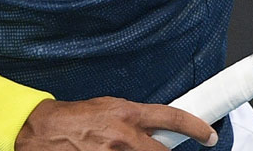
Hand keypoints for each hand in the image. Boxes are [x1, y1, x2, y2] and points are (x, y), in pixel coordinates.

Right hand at [15, 97, 216, 149]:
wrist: (42, 131)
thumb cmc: (75, 117)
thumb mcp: (110, 107)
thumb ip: (135, 117)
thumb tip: (157, 126)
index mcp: (128, 114)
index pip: (172, 118)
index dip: (196, 128)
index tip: (209, 136)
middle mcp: (124, 137)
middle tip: (155, 148)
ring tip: (120, 148)